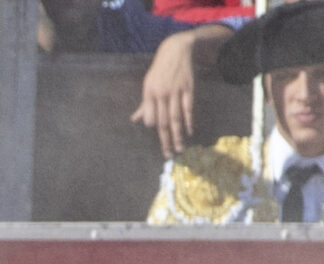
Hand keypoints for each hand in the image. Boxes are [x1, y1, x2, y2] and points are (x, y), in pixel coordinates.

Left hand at [131, 25, 228, 158]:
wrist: (176, 49)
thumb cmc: (159, 70)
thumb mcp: (148, 84)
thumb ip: (144, 104)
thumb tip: (135, 119)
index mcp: (149, 93)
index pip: (150, 117)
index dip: (154, 126)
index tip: (160, 135)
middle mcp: (162, 93)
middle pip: (163, 121)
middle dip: (165, 139)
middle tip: (168, 154)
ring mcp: (176, 91)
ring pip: (176, 118)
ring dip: (177, 135)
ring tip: (179, 149)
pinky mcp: (188, 88)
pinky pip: (188, 108)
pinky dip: (188, 121)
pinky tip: (189, 132)